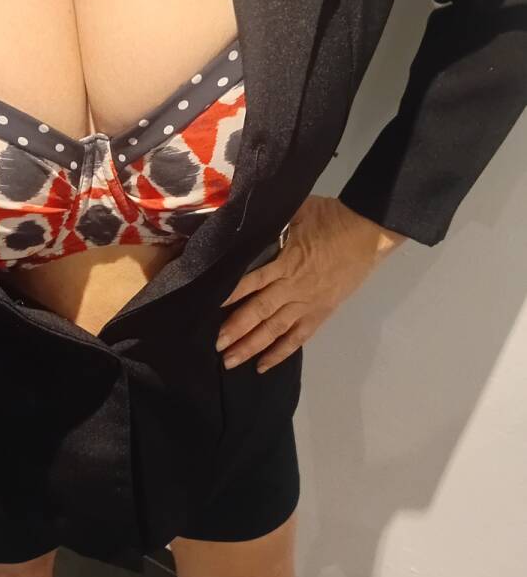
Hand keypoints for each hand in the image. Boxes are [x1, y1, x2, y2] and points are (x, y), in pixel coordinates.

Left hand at [215, 195, 406, 372]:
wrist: (369, 231)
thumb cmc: (331, 217)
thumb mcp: (296, 210)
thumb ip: (270, 221)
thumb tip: (244, 222)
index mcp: (287, 262)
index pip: (251, 281)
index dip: (230, 295)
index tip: (208, 307)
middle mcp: (294, 287)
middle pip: (260, 311)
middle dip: (236, 329)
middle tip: (215, 345)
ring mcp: (307, 303)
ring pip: (275, 329)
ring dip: (252, 346)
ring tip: (230, 361)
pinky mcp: (320, 313)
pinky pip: (298, 338)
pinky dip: (280, 353)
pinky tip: (262, 366)